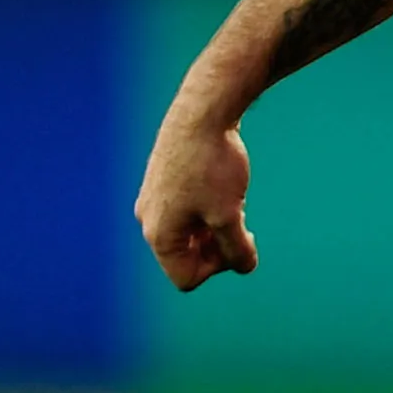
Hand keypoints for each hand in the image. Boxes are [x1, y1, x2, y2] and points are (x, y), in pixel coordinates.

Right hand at [139, 112, 258, 287]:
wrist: (202, 115)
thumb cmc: (213, 166)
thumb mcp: (229, 215)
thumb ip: (236, 249)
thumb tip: (243, 267)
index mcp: (159, 235)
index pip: (187, 277)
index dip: (218, 267)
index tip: (236, 239)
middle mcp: (149, 220)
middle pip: (186, 258)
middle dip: (217, 247)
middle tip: (241, 222)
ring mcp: (154, 200)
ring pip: (190, 234)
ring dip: (215, 228)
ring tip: (233, 203)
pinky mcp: (163, 183)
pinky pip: (187, 212)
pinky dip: (209, 209)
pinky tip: (225, 189)